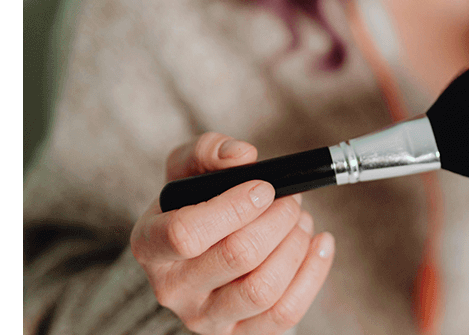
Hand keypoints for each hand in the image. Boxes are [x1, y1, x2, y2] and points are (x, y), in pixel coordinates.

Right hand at [131, 133, 336, 334]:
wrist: (192, 255)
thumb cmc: (191, 206)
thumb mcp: (186, 170)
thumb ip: (208, 150)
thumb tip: (243, 156)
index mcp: (149, 246)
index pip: (186, 234)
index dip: (233, 208)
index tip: (263, 188)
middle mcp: (172, 289)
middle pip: (236, 257)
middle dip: (277, 220)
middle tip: (290, 199)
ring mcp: (205, 318)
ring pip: (263, 290)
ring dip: (294, 246)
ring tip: (300, 220)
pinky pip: (284, 315)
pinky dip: (312, 275)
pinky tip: (319, 244)